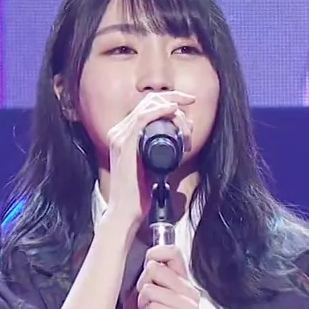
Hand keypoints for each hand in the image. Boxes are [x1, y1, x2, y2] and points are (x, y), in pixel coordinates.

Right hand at [102, 92, 194, 229]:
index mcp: (123, 135)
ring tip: (186, 120)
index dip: (167, 100)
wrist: (124, 212)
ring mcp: (119, 137)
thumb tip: (179, 144)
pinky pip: (141, 118)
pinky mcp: (124, 145)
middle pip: (147, 102)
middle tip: (190, 100)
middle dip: (172, 97)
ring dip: (171, 109)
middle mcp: (118, 133)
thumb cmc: (138, 194)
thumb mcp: (151, 167)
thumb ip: (160, 155)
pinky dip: (159, 110)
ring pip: (147, 108)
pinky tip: (172, 109)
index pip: (146, 107)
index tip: (186, 104)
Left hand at [134, 244, 201, 308]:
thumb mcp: (157, 303)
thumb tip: (146, 264)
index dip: (154, 253)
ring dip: (143, 303)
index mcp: (184, 284)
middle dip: (142, 284)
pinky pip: (155, 307)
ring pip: (151, 289)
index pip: (172, 252)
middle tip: (145, 302)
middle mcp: (190, 292)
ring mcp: (189, 306)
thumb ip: (154, 283)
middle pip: (155, 268)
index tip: (147, 266)